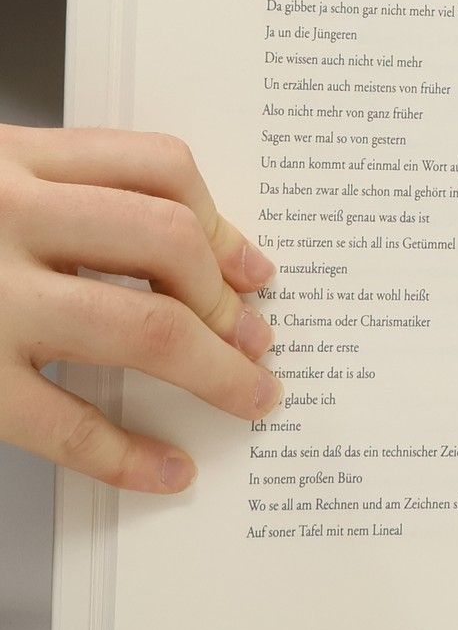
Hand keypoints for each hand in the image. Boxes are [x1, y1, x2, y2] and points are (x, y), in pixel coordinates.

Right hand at [0, 125, 278, 492]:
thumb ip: (48, 193)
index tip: (255, 268)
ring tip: (248, 397)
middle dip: (229, 301)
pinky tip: (164, 470)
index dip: (222, 221)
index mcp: (8, 159)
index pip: (156, 166)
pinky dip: (128, 453)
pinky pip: (66, 422)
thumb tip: (181, 253)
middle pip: (168, 243)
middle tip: (259, 340)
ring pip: (142, 327)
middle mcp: (2, 218)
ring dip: (215, 370)